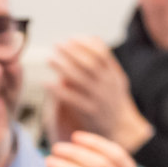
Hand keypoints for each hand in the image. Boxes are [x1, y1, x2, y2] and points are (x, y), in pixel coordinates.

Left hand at [48, 36, 152, 151]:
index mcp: (114, 75)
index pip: (101, 54)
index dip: (85, 44)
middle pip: (89, 64)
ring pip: (80, 79)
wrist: (121, 129)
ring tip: (49, 59)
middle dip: (72, 52)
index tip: (71, 38)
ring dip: (62, 67)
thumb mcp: (116, 78)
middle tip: (56, 45)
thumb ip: (105, 59)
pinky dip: (58, 90)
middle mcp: (108, 85)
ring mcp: (99, 99)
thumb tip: (91, 37)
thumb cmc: (113, 100)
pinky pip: (72, 99)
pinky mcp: (89, 112)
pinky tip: (46, 83)